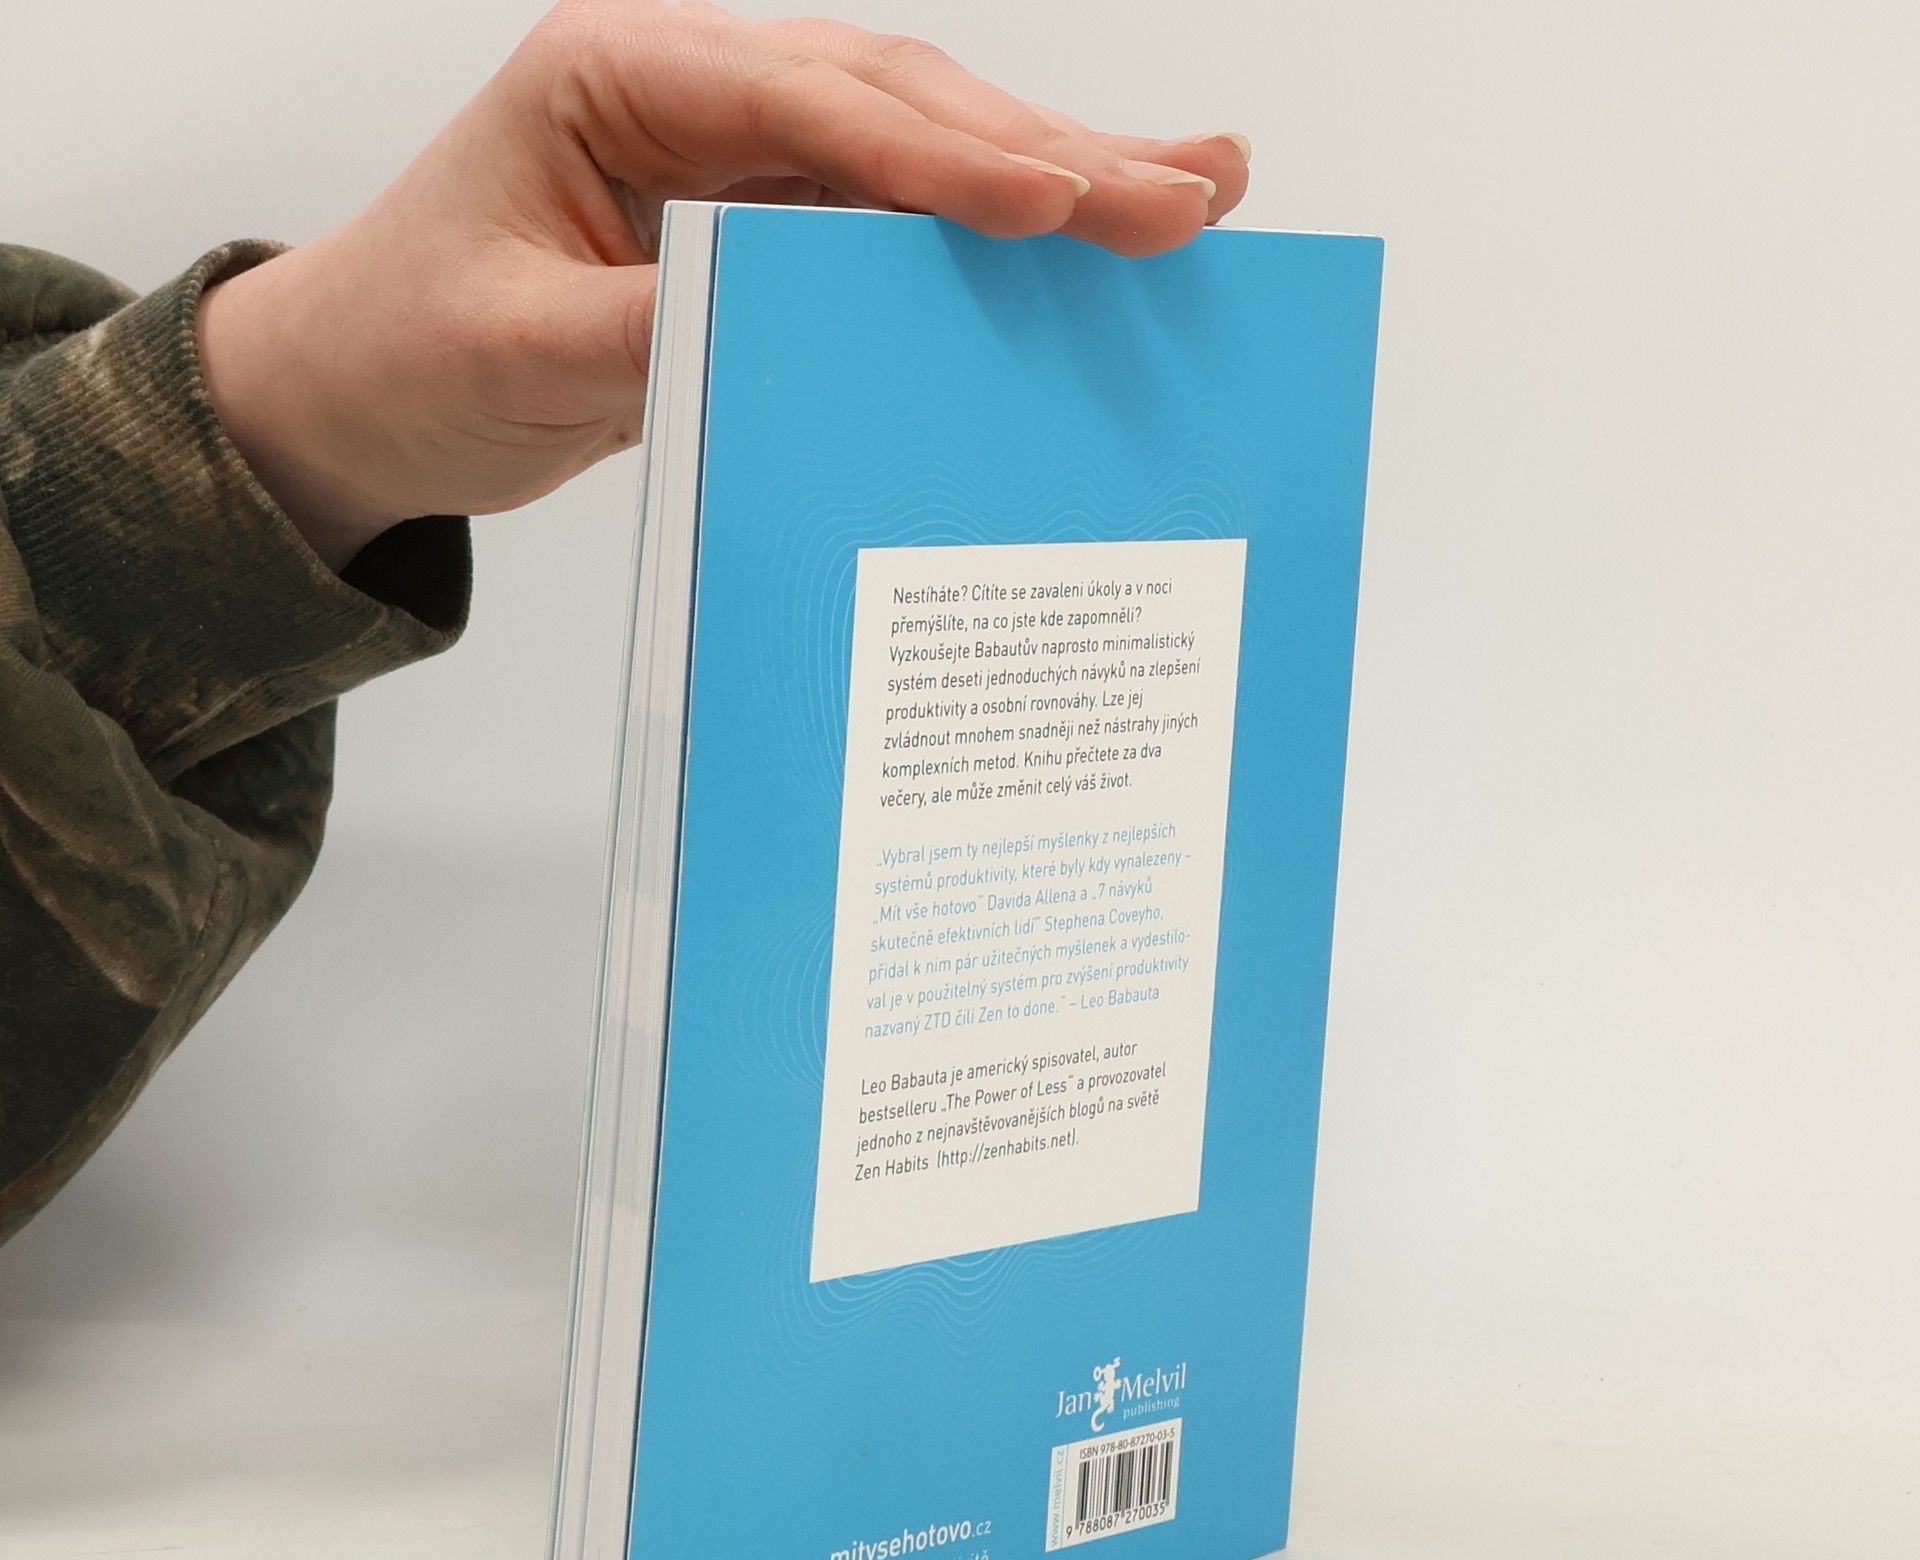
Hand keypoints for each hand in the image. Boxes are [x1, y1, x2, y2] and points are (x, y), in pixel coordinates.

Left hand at [198, 1, 1251, 570]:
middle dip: (1052, 153)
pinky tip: (1083, 240)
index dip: (945, 159)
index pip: (812, 107)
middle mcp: (694, 91)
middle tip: (1192, 189)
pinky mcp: (763, 227)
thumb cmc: (406, 349)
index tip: (1062, 202)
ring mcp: (738, 155)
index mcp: (618, 75)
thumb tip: (801, 329)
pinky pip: (896, 225)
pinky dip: (991, 240)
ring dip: (1053, 177)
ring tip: (1191, 191)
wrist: (357, 395)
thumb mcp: (517, 352)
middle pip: (902, 105)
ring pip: (921, 151)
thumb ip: (658, 329)